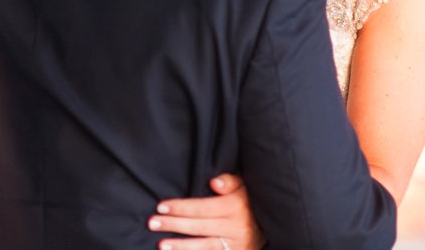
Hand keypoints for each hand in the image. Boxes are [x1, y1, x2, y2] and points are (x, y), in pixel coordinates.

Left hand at [148, 174, 263, 249]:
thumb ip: (230, 181)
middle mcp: (236, 227)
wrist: (272, 226)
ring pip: (204, 246)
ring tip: (161, 244)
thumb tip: (214, 182)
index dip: (181, 207)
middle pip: (199, 226)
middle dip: (174, 225)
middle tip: (152, 223)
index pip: (203, 207)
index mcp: (236, 206)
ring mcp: (235, 245)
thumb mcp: (245, 187)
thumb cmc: (251, 202)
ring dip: (180, 246)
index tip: (161, 206)